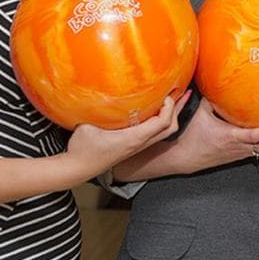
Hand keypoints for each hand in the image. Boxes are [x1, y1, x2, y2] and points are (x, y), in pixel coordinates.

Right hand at [64, 92, 189, 180]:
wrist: (77, 169)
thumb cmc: (82, 149)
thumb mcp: (88, 125)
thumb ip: (98, 109)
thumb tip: (103, 90)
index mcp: (134, 138)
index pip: (163, 122)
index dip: (169, 106)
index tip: (165, 92)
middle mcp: (140, 143)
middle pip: (171, 128)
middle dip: (178, 109)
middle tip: (181, 91)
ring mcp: (138, 147)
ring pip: (164, 132)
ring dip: (172, 115)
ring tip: (176, 99)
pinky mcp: (134, 147)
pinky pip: (155, 133)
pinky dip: (161, 121)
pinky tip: (155, 111)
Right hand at [163, 98, 258, 172]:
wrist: (184, 157)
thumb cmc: (191, 137)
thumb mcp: (201, 113)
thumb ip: (212, 98)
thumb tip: (218, 81)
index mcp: (231, 136)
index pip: (257, 135)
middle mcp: (239, 147)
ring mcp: (240, 153)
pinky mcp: (238, 156)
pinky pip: (258, 151)